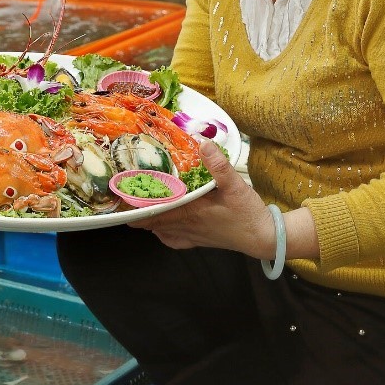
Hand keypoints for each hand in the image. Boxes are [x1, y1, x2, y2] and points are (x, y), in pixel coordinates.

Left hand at [131, 139, 275, 259]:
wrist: (263, 238)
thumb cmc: (248, 214)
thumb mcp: (235, 185)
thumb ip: (218, 165)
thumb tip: (203, 143)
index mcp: (190, 212)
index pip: (152, 213)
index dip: (134, 207)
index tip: (120, 196)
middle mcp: (185, 226)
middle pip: (150, 222)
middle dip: (137, 210)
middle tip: (127, 195)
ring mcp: (190, 236)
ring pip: (158, 230)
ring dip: (148, 219)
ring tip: (140, 204)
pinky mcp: (197, 241)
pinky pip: (171, 239)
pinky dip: (161, 231)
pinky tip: (162, 224)